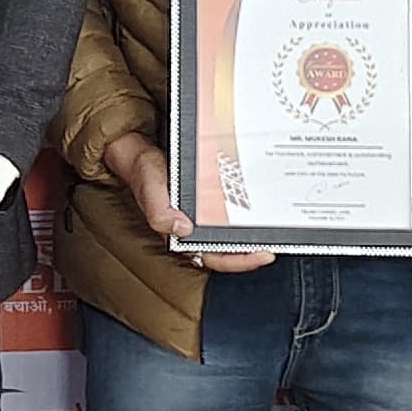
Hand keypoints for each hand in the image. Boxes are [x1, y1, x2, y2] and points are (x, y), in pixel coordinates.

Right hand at [101, 132, 272, 273]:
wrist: (137, 150)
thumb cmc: (142, 171)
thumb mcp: (149, 187)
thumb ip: (159, 210)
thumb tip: (182, 228)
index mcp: (180, 232)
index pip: (212, 256)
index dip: (237, 260)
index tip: (259, 254)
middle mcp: (193, 225)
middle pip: (227, 248)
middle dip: (251, 250)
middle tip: (274, 244)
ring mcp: (201, 213)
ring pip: (229, 232)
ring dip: (250, 233)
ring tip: (272, 229)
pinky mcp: (207, 198)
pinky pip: (228, 211)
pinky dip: (244, 211)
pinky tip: (258, 207)